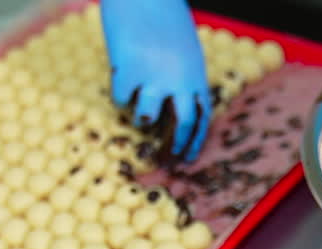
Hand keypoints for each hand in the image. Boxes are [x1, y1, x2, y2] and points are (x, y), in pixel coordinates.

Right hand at [101, 0, 210, 162]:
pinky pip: (122, 98)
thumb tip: (171, 107)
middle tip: (164, 160)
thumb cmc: (161, 14)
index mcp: (196, 72)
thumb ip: (183, 75)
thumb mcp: (183, 47)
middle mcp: (180, 79)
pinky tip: (120, 74)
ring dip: (140, 118)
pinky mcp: (129, 72)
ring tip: (137, 106)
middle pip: (182, 124)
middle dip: (173, 146)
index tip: (188, 158)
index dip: (196, 140)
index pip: (202, 116)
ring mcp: (155, 77)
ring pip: (146, 117)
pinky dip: (119, 92)